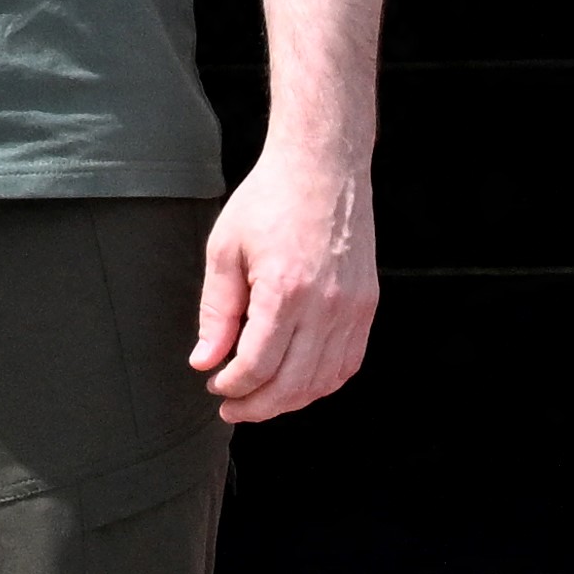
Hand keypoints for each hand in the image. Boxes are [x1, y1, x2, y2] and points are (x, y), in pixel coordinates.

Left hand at [193, 140, 381, 423]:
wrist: (323, 166)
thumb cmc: (271, 199)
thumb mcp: (225, 250)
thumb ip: (216, 312)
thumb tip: (205, 360)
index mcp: (285, 290)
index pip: (257, 365)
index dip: (232, 386)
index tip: (215, 385)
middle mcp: (325, 305)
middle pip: (291, 384)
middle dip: (256, 406)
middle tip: (232, 407)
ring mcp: (353, 308)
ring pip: (323, 381)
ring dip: (289, 401)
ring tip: (262, 399)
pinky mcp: (367, 305)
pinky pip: (348, 363)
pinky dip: (323, 383)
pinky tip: (298, 382)